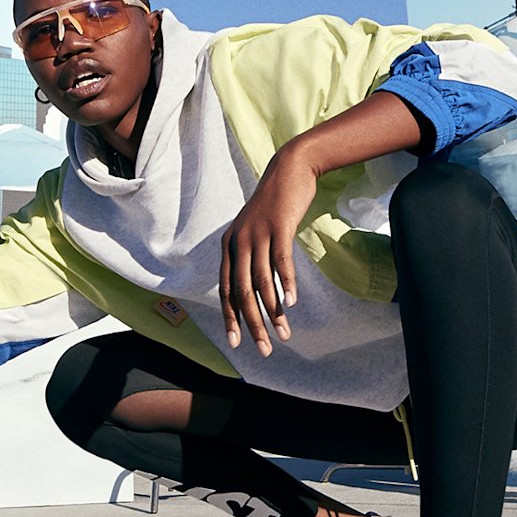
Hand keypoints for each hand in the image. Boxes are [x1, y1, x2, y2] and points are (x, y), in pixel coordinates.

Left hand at [221, 148, 317, 355]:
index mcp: (229, 245)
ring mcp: (258, 233)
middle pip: (242, 292)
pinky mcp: (278, 227)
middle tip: (263, 348)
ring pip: (262, 282)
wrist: (290, 168)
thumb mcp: (256, 230)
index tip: (236, 342)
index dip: (230, 317)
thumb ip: (251, 255)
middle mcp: (238, 241)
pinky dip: (286, 285)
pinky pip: (281, 262)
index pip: (225, 289)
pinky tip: (291, 304)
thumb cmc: (275, 204)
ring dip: (272, 312)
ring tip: (284, 334)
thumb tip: (253, 286)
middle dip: (252, 323)